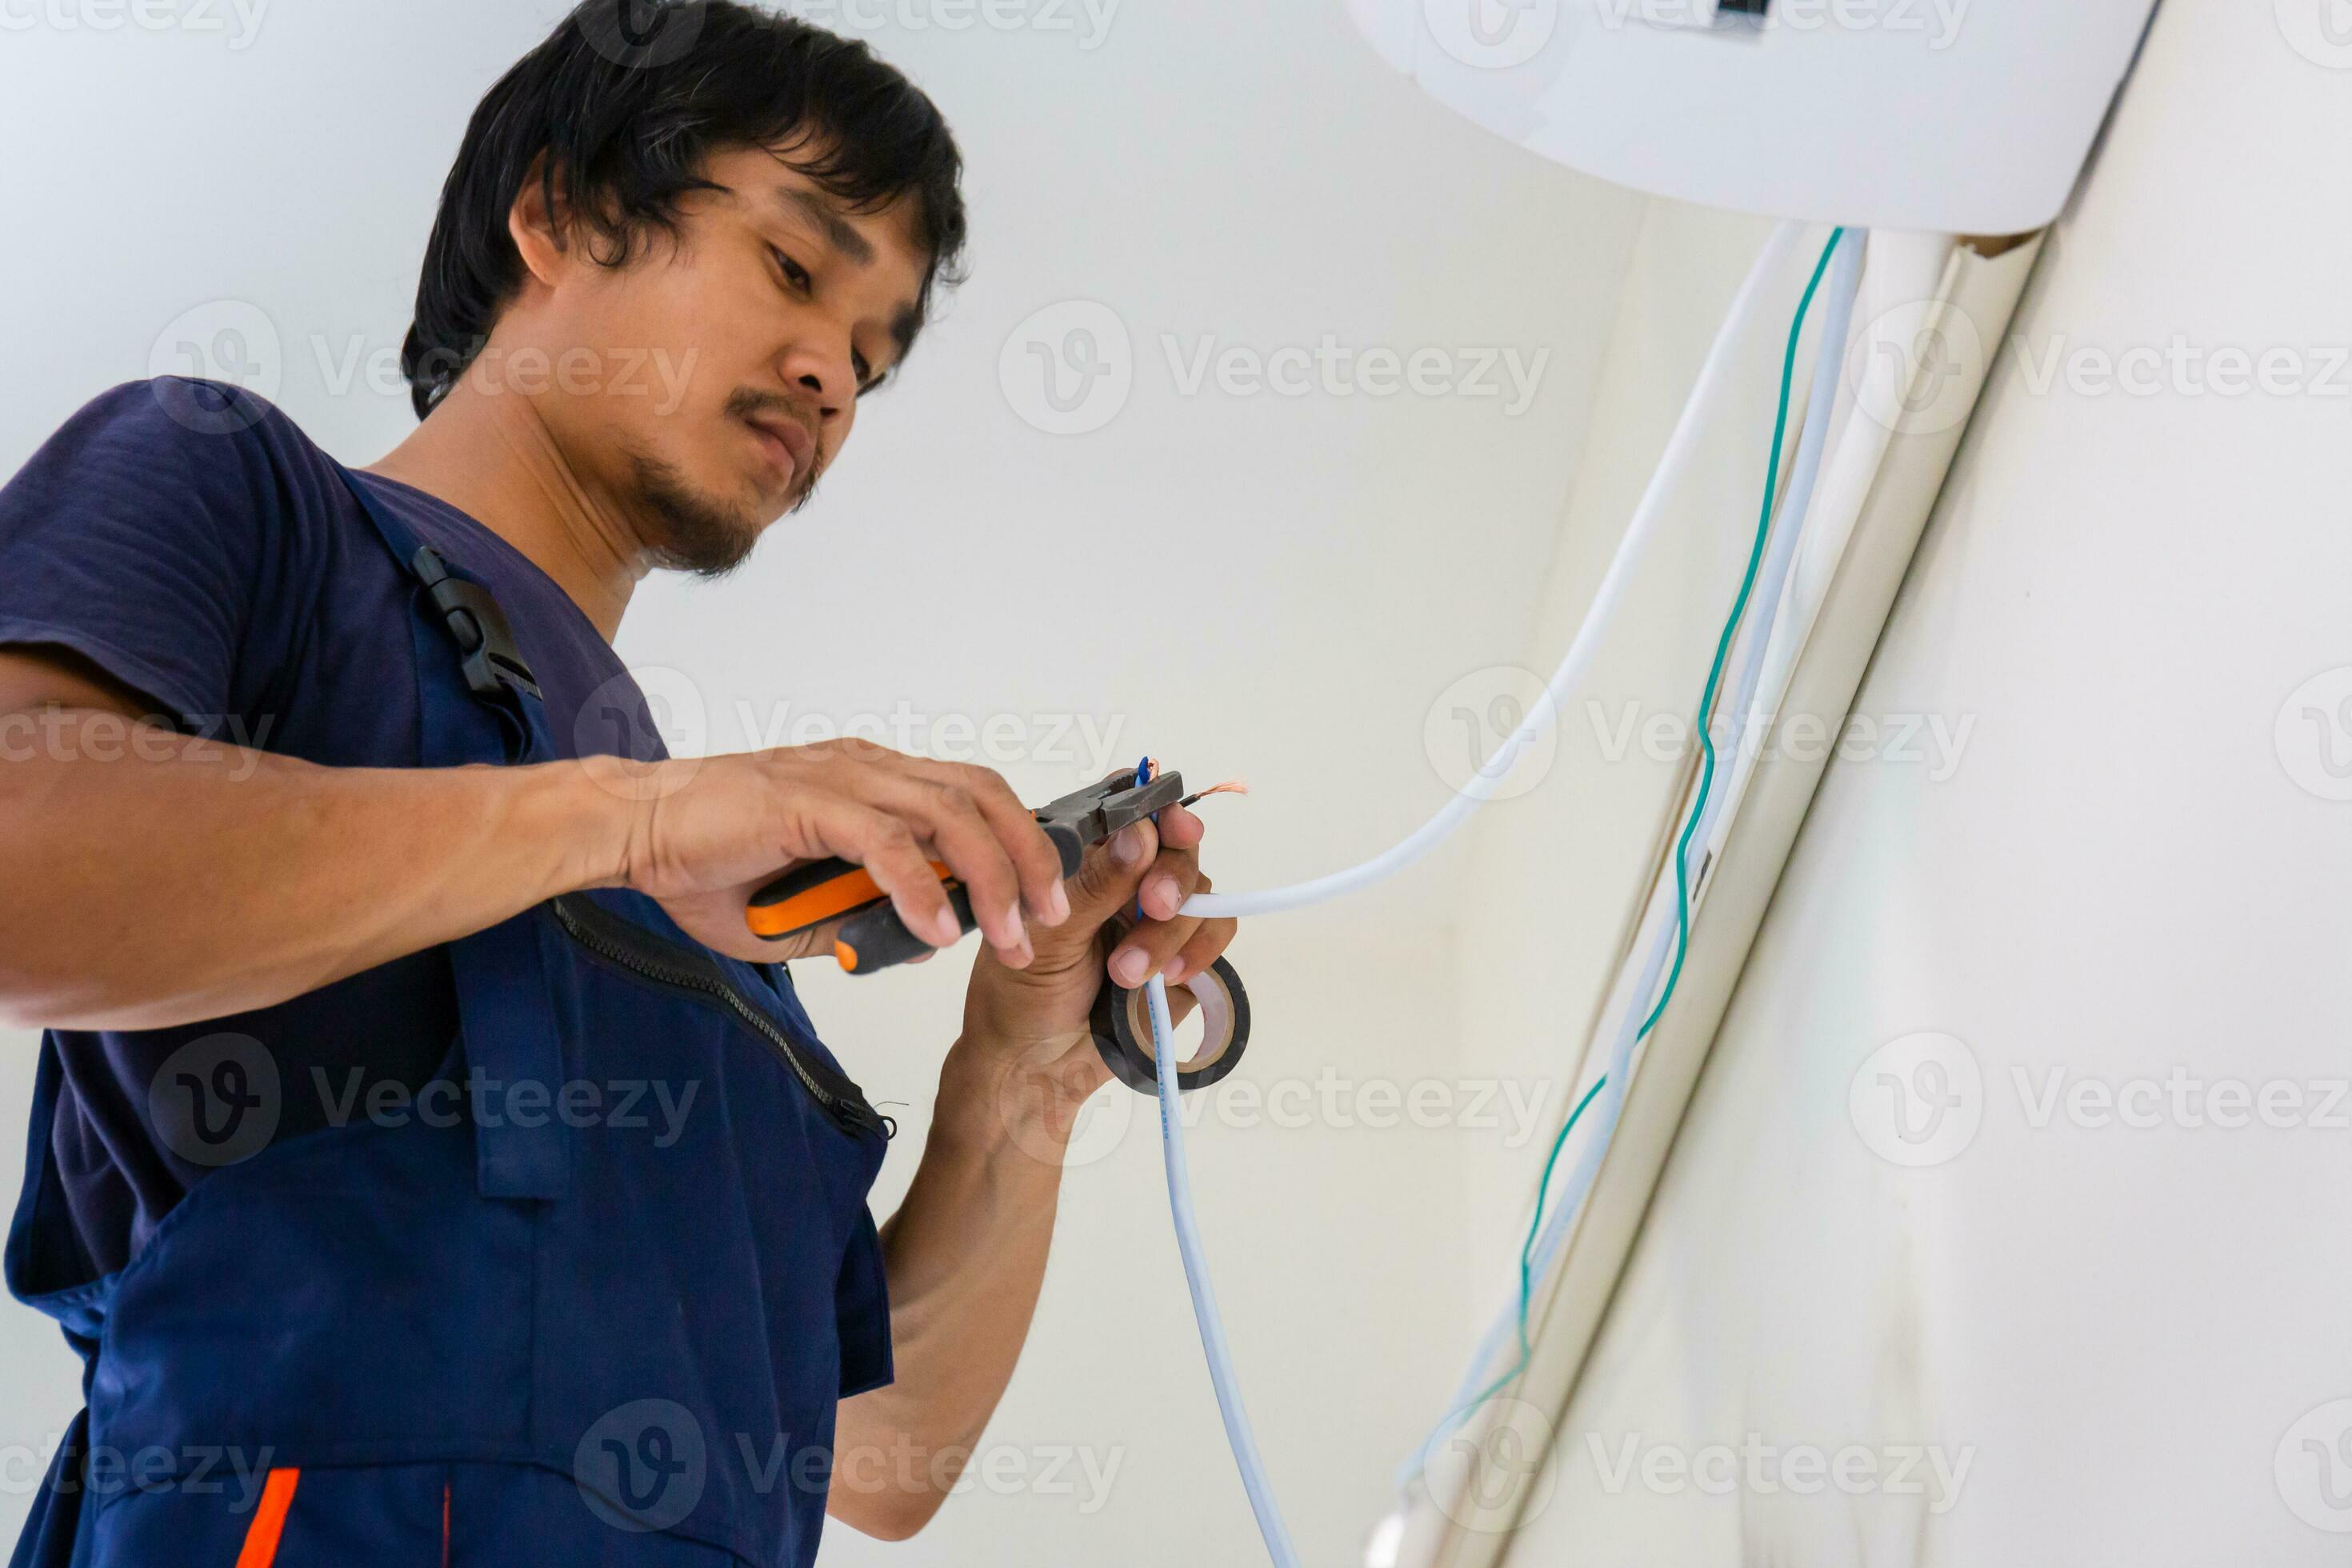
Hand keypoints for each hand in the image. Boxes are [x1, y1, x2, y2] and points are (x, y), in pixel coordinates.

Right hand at [581, 738, 1072, 965]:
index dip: (1019, 839)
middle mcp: (865, 767)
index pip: (971, 795)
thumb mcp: (797, 916)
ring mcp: (837, 779)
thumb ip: (856, 921)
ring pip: (946, 814)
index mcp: (870, 780)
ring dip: (989, 878)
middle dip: (1029, 856)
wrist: (628, 832)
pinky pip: (882, 842)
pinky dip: (918, 887)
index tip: (1046, 896)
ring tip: (1010, 934)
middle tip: (1050, 917)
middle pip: (980, 795)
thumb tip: (916, 940)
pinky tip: (935, 931)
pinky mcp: (804, 801)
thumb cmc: (701, 863)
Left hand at [954, 799, 1237, 1127]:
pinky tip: (1164, 978)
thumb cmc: (1020, 997)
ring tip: (1125, 973)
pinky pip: (1217, 931)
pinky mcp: (1185, 955)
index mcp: (1084, 859)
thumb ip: (1096, 884)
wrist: (1036, 1068)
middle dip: (1171, 874)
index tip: (1168, 824)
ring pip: (1200, 890)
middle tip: (1154, 905)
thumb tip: (1139, 834)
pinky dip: (1198, 951)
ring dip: (1170, 931)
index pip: (1129, 807)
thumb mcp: (1047, 934)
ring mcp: (1158, 917)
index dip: (1155, 805)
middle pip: (1176, 844)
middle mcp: (1126, 879)